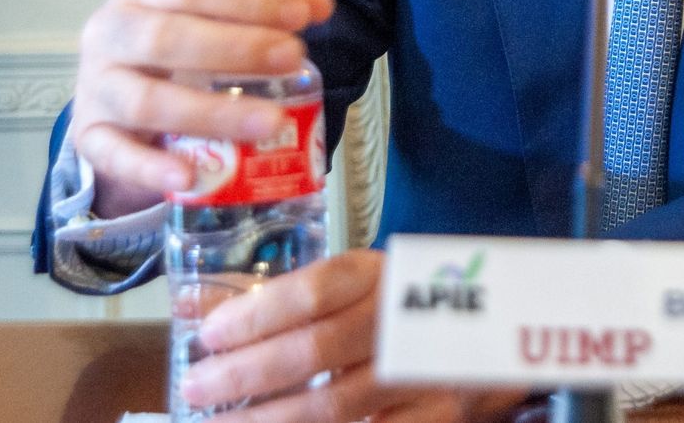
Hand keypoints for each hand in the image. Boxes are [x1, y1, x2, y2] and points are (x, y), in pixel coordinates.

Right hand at [69, 0, 333, 215]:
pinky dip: (150, 167)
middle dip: (235, 48)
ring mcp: (96, 87)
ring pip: (146, 101)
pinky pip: (114, 155)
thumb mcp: (237, 5)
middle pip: (164, 38)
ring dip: (212, 113)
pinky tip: (191, 174)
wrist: (135, 93)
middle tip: (293, 58)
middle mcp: (110, 32)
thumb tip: (316, 3)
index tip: (302, 16)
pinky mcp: (91, 137)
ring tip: (271, 121)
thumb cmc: (194, 37)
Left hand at [181, 248, 528, 422]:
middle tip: (198, 386)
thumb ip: (278, 296)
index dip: (258, 312)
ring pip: (334, 406)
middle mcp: (405, 320)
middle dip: (248, 373)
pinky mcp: (436, 418)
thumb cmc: (402, 306)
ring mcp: (422, 374)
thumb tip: (191, 304)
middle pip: (317, 349)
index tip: (210, 333)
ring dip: (269, 420)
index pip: (316, 289)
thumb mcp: (351, 286)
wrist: (491, 333)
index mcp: (383, 274)